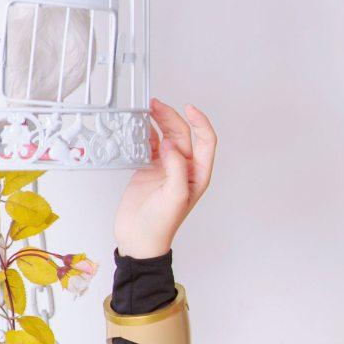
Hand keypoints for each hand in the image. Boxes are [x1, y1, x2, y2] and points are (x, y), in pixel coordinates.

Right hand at [113, 97, 216, 258]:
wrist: (138, 238)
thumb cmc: (160, 224)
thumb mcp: (175, 196)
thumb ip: (176, 168)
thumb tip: (171, 143)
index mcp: (198, 175)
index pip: (206, 141)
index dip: (200, 122)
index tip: (188, 108)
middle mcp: (185, 169)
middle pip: (183, 135)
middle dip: (172, 117)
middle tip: (156, 105)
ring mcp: (167, 167)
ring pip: (167, 137)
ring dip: (159, 122)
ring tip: (147, 109)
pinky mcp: (150, 169)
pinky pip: (150, 145)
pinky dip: (145, 133)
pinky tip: (139, 125)